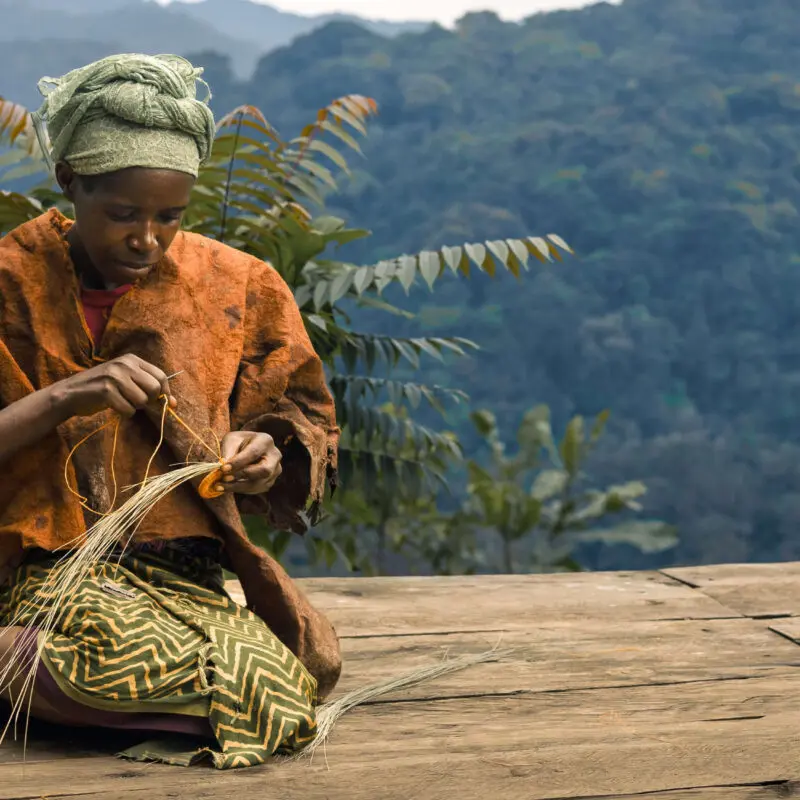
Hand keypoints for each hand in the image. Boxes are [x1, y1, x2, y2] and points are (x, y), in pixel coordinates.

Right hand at [52, 354, 176, 418]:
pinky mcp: (106, 390)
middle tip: (136, 402)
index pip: (161, 376)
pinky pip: (128, 410)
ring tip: (121, 401)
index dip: (166, 392)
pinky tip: (112, 406)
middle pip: (155, 388)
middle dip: (150, 401)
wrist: (70, 393)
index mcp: (132, 359)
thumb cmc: (102, 389)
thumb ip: (149, 388)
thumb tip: (174, 404)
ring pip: (143, 401)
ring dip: (135, 407)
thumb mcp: (126, 381)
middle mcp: (124, 364)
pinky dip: (124, 413)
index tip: (165, 403)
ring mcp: (115, 376)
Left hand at [217, 431, 281, 494]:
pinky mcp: (270, 481)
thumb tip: (223, 466)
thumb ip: (228, 452)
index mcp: (265, 441)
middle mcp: (275, 456)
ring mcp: (275, 470)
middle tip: (223, 478)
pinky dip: (241, 490)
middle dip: (242, 475)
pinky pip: (257, 489)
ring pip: (259, 483)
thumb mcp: (231, 441)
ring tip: (221, 486)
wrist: (247, 449)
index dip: (238, 462)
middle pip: (264, 470)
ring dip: (238, 486)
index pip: (253, 453)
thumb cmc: (239, 443)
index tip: (222, 469)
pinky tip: (229, 487)